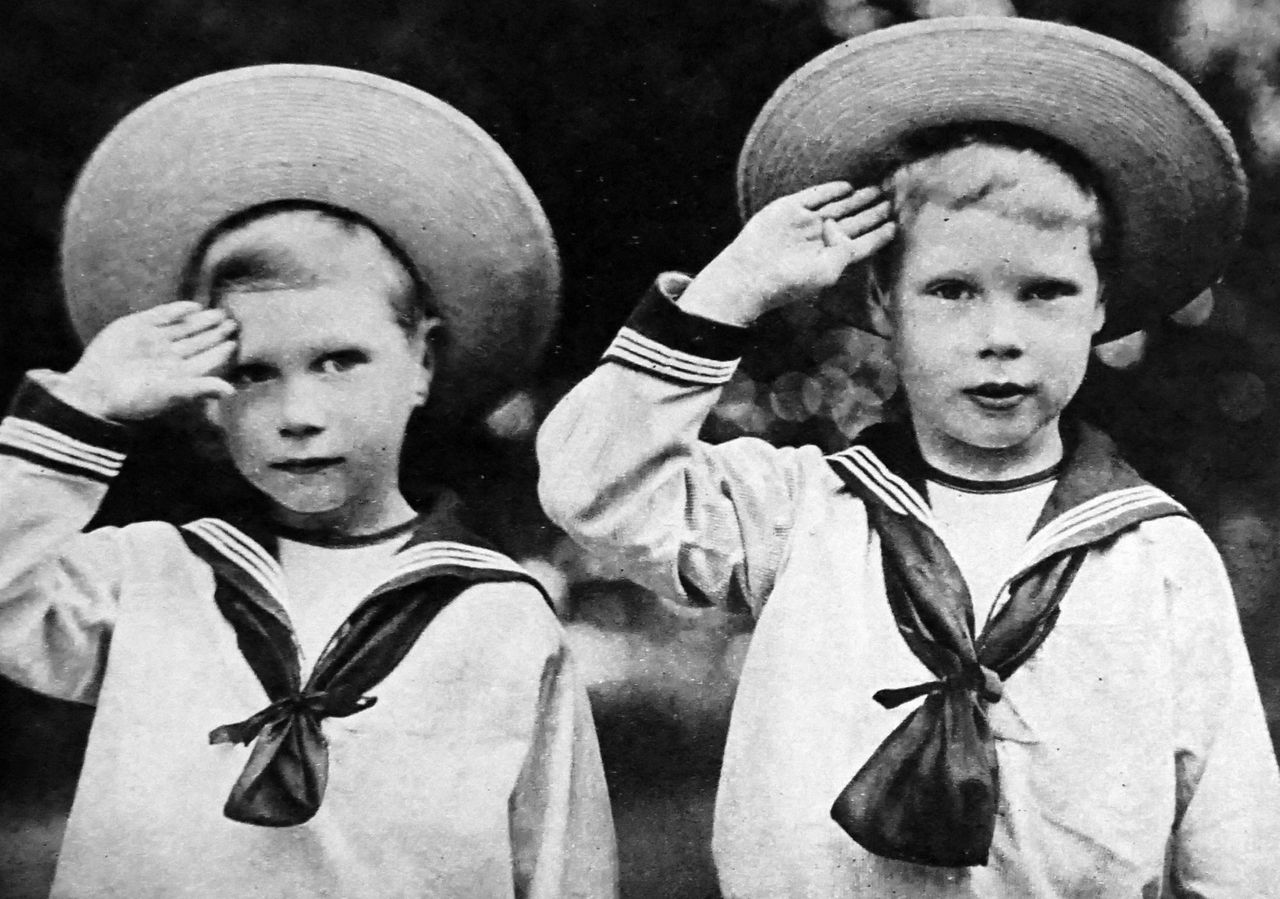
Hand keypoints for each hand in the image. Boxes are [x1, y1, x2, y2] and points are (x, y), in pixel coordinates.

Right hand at [61, 302, 237, 420]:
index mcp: (180, 373)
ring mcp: (153, 340)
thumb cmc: (133, 399)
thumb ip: (199, 388)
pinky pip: (162, 315)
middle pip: (198, 341)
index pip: (207, 359)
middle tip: (233, 322)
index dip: (222, 350)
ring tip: (219, 313)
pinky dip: (177, 310)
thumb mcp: (169, 395)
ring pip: (183, 327)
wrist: (93, 389)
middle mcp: (169, 356)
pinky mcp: (136, 326)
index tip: (236, 341)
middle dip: (216, 332)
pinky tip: (192, 306)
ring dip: (201, 320)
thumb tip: (231, 391)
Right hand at [678, 182, 894, 325]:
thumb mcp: (827, 271)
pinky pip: (815, 195)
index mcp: (832, 257)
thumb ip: (845, 250)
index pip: (863, 243)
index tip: (896, 224)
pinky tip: (847, 187)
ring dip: (858, 199)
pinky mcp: (790, 209)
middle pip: (854, 222)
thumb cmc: (790, 281)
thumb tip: (841, 228)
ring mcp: (806, 223)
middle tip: (892, 200)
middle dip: (873, 212)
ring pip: (838, 207)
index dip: (880, 234)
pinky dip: (831, 190)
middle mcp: (821, 239)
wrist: (751, 273)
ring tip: (877, 190)